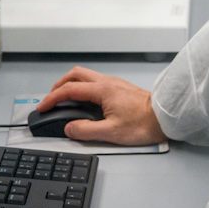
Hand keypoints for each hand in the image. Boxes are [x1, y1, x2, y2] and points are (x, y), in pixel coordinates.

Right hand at [37, 67, 165, 144]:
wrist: (166, 117)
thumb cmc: (144, 124)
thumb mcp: (111, 133)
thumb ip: (86, 130)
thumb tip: (69, 128)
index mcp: (102, 90)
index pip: (69, 90)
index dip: (52, 98)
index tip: (43, 107)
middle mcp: (107, 82)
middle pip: (75, 74)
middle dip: (59, 85)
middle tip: (51, 99)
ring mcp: (114, 83)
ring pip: (85, 76)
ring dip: (71, 84)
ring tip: (64, 100)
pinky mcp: (120, 88)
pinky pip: (95, 81)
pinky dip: (83, 87)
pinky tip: (84, 101)